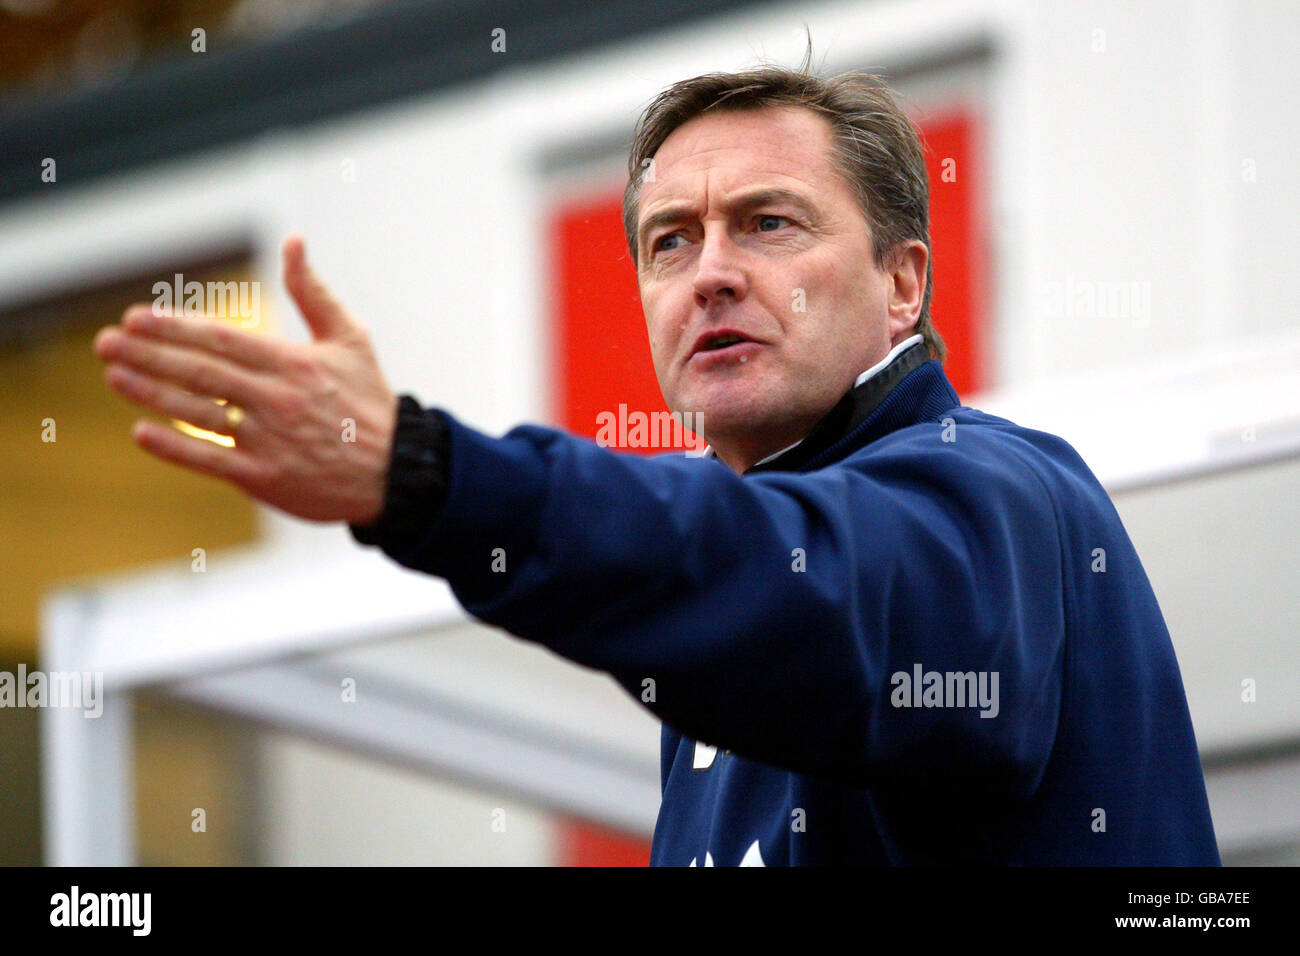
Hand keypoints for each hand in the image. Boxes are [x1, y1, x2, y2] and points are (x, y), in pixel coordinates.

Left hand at [93, 235, 397, 523]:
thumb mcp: (350, 338)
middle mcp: (276, 400)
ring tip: (114, 375)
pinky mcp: (264, 477)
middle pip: (200, 373)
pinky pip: (209, 459)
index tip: (137, 318)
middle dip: (148, 355)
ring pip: (198, 413)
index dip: (175, 329)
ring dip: (150, 393)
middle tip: (106, 342)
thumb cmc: (370, 402)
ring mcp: (268, 441)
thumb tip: (293, 242)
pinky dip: (174, 446)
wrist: (397, 471)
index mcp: (294, 364)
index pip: (222, 340)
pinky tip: (141, 431)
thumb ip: (313, 292)